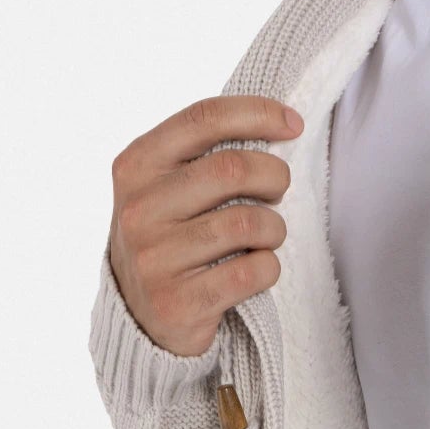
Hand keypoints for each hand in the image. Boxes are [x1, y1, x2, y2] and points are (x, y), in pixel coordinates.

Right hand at [106, 95, 303, 357]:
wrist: (141, 315)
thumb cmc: (172, 235)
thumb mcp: (168, 185)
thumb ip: (206, 152)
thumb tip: (280, 122)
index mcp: (136, 166)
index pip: (203, 119)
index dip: (257, 113)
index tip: (293, 123)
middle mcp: (138, 210)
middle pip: (232, 168)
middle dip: (274, 176)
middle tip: (277, 191)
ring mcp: (154, 259)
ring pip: (247, 223)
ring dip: (274, 228)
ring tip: (265, 236)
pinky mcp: (177, 303)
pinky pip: (252, 272)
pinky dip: (269, 268)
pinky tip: (256, 269)